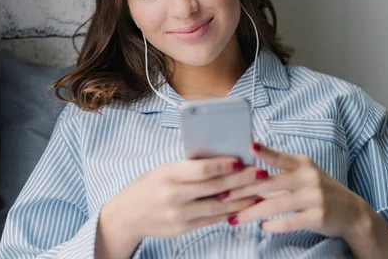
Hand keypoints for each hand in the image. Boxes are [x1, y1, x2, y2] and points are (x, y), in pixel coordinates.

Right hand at [106, 156, 264, 240]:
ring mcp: (178, 215)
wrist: (127, 215)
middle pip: (214, 188)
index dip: (223, 165)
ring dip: (241, 200)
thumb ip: (188, 169)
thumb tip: (221, 161)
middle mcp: (173, 196)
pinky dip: (228, 213)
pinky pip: (211, 220)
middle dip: (240, 180)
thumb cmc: (148, 186)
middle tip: (259, 173)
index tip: (241, 160)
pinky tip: (242, 207)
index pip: (200, 169)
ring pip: (217, 207)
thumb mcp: (164, 170)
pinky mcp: (182, 229)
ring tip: (259, 192)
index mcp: (168, 175)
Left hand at [223, 141, 370, 238]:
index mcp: (302, 164)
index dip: (264, 151)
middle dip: (242, 191)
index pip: (279, 157)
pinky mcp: (318, 217)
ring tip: (234, 219)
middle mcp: (308, 177)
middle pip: (268, 184)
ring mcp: (314, 197)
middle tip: (222, 196)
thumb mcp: (304, 174)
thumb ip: (280, 170)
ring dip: (251, 213)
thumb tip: (248, 168)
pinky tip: (262, 227)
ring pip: (275, 205)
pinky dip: (273, 225)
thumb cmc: (319, 190)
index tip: (248, 146)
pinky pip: (290, 222)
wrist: (353, 213)